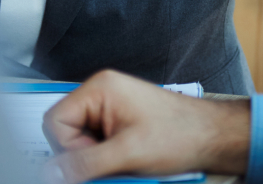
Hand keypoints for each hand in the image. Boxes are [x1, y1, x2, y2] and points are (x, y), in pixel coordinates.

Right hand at [42, 70, 250, 182]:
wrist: (212, 137)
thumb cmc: (180, 134)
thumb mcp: (127, 153)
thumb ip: (84, 163)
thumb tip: (50, 173)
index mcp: (99, 89)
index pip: (55, 121)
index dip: (68, 148)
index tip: (91, 162)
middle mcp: (101, 95)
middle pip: (66, 133)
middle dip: (84, 156)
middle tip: (111, 166)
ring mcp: (111, 110)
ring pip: (82, 144)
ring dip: (98, 162)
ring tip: (125, 166)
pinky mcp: (119, 125)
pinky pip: (99, 148)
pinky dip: (108, 162)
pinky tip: (129, 165)